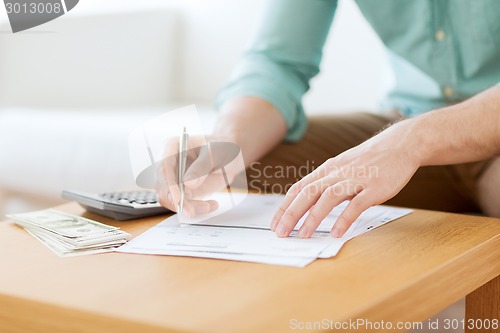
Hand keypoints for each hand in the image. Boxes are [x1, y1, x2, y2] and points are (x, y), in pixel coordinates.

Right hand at [156, 135, 242, 216]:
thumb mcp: (216, 153)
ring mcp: (174, 178)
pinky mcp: (182, 190)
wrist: (230, 156)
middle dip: (176, 201)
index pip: (163, 167)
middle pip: (162, 186)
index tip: (177, 198)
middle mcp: (169, 163)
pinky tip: (210, 205)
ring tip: (208, 206)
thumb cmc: (222, 147)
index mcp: (173, 147)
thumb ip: (202, 166)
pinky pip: (182, 204)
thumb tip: (187, 184)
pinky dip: (194, 208)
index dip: (168, 184)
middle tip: (191, 211)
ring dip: (186, 207)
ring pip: (170, 199)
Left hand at [270, 120, 420, 237]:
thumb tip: (307, 202)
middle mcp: (337, 173)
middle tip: (281, 232)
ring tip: (303, 234)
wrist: (399, 145)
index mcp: (327, 170)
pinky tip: (337, 232)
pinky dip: (345, 218)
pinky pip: (356, 204)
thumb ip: (326, 183)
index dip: (285, 206)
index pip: (299, 188)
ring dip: (313, 217)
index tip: (275, 223)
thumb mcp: (341, 167)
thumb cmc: (368, 161)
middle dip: (291, 213)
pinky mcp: (374, 188)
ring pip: (328, 197)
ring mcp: (355, 180)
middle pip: (308, 193)